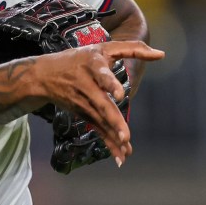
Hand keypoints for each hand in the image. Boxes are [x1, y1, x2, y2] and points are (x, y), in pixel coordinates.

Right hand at [29, 40, 164, 165]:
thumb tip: (161, 54)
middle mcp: (86, 85)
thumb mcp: (104, 48)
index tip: (120, 95)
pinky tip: (120, 156)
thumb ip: (133, 49)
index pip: (102, 75)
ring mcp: (82, 102)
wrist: (43, 75)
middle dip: (113, 120)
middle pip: (101, 104)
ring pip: (100, 121)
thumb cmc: (80, 58)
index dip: (110, 84)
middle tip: (125, 135)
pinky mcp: (83, 114)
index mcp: (92, 64)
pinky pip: (98, 130)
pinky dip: (109, 143)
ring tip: (126, 148)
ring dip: (113, 136)